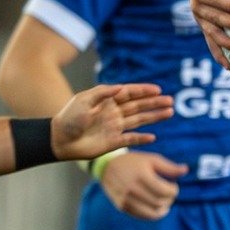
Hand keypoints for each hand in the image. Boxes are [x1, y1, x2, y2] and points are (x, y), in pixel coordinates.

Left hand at [51, 83, 172, 160]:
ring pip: (139, 121)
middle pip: (138, 106)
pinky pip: (131, 139)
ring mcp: (115, 127)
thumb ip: (102, 93)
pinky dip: (142, 139)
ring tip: (169, 112)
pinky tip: (153, 137)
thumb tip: (121, 87)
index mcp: (106, 101)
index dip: (143, 91)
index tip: (158, 90)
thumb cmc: (68, 118)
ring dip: (154, 117)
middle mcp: (113, 113)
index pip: (129, 93)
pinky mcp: (114, 142)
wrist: (59, 140)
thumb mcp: (83, 100)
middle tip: (170, 101)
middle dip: (154, 103)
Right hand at [99, 150, 186, 219]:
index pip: (165, 191)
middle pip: (160, 202)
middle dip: (170, 199)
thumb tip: (186, 170)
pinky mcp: (122, 206)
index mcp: (141, 176)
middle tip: (170, 194)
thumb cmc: (134, 162)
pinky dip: (153, 214)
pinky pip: (142, 216)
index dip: (174, 190)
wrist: (107, 167)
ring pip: (152, 213)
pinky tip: (158, 208)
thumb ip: (169, 167)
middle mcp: (132, 189)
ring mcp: (126, 199)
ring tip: (166, 202)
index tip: (174, 185)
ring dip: (163, 209)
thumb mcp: (151, 159)